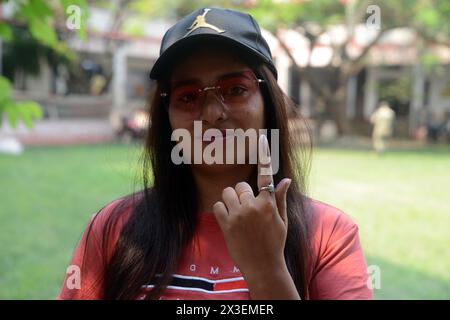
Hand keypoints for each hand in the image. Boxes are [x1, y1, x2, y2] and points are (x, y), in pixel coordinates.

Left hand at [213, 134, 291, 279]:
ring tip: (238, 215)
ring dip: (231, 201)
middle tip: (248, 211)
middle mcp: (253, 206)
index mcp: (268, 203)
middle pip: (241, 186)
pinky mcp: (226, 224)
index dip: (264, 156)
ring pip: (227, 193)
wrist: (263, 266)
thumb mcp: (282, 221)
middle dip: (242, 195)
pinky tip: (230, 221)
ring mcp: (238, 215)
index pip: (266, 176)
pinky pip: (218, 205)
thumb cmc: (274, 243)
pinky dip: (222, 211)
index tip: (261, 139)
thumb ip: (280, 199)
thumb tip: (286, 180)